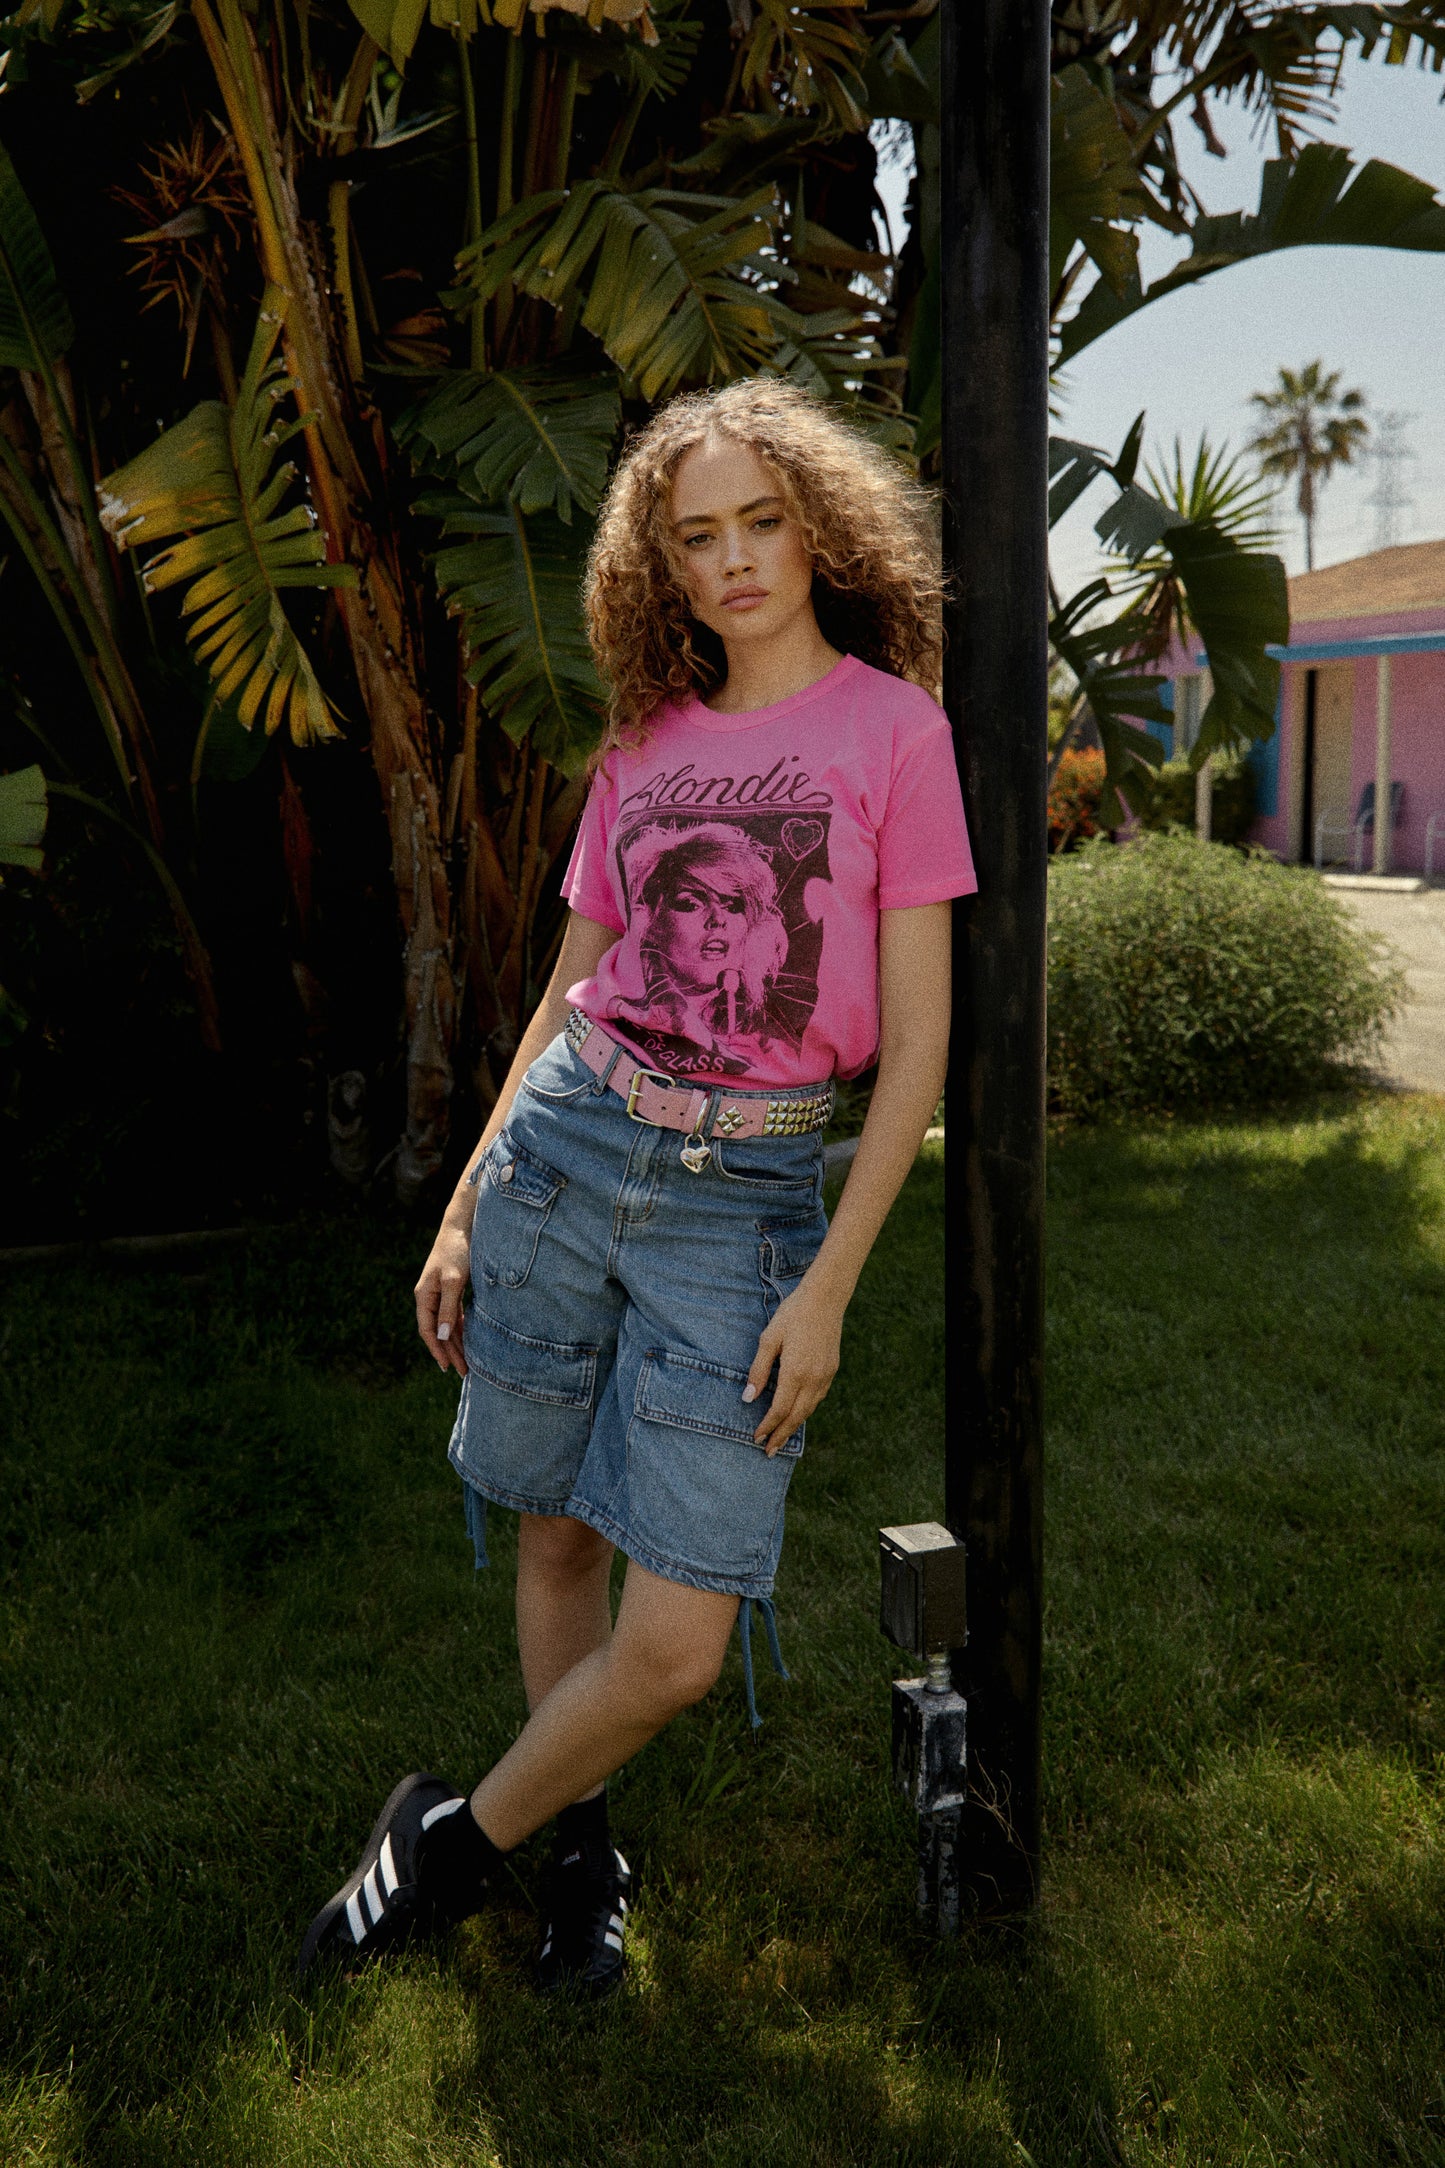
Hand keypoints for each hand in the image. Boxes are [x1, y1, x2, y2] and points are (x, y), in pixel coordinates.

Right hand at [414, 1215, 472, 1377]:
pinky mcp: (452, 1289)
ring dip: (455, 1343)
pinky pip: (454, 1315)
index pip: (428, 1330)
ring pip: (446, 1324)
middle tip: (462, 1371)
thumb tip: (441, 1335)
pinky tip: (467, 1339)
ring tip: (466, 1362)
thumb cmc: (457, 1251)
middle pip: (437, 1331)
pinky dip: (460, 1328)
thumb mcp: (454, 1281)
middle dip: (449, 1351)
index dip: (437, 1350)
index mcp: (424, 1296)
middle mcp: (429, 1296)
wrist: (463, 1226)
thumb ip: (448, 1309)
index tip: (447, 1367)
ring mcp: (440, 1293)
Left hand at [743, 1270, 844, 1454]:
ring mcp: (825, 1375)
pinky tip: (797, 1414)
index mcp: (795, 1372)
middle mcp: (813, 1379)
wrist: (825, 1299)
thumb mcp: (769, 1339)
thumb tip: (748, 1398)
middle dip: (781, 1436)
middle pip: (796, 1416)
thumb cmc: (792, 1315)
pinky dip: (805, 1410)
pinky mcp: (832, 1370)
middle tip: (768, 1452)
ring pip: (809, 1409)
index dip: (767, 1426)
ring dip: (794, 1426)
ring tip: (781, 1438)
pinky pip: (817, 1398)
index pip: (779, 1409)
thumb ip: (758, 1370)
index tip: (756, 1438)